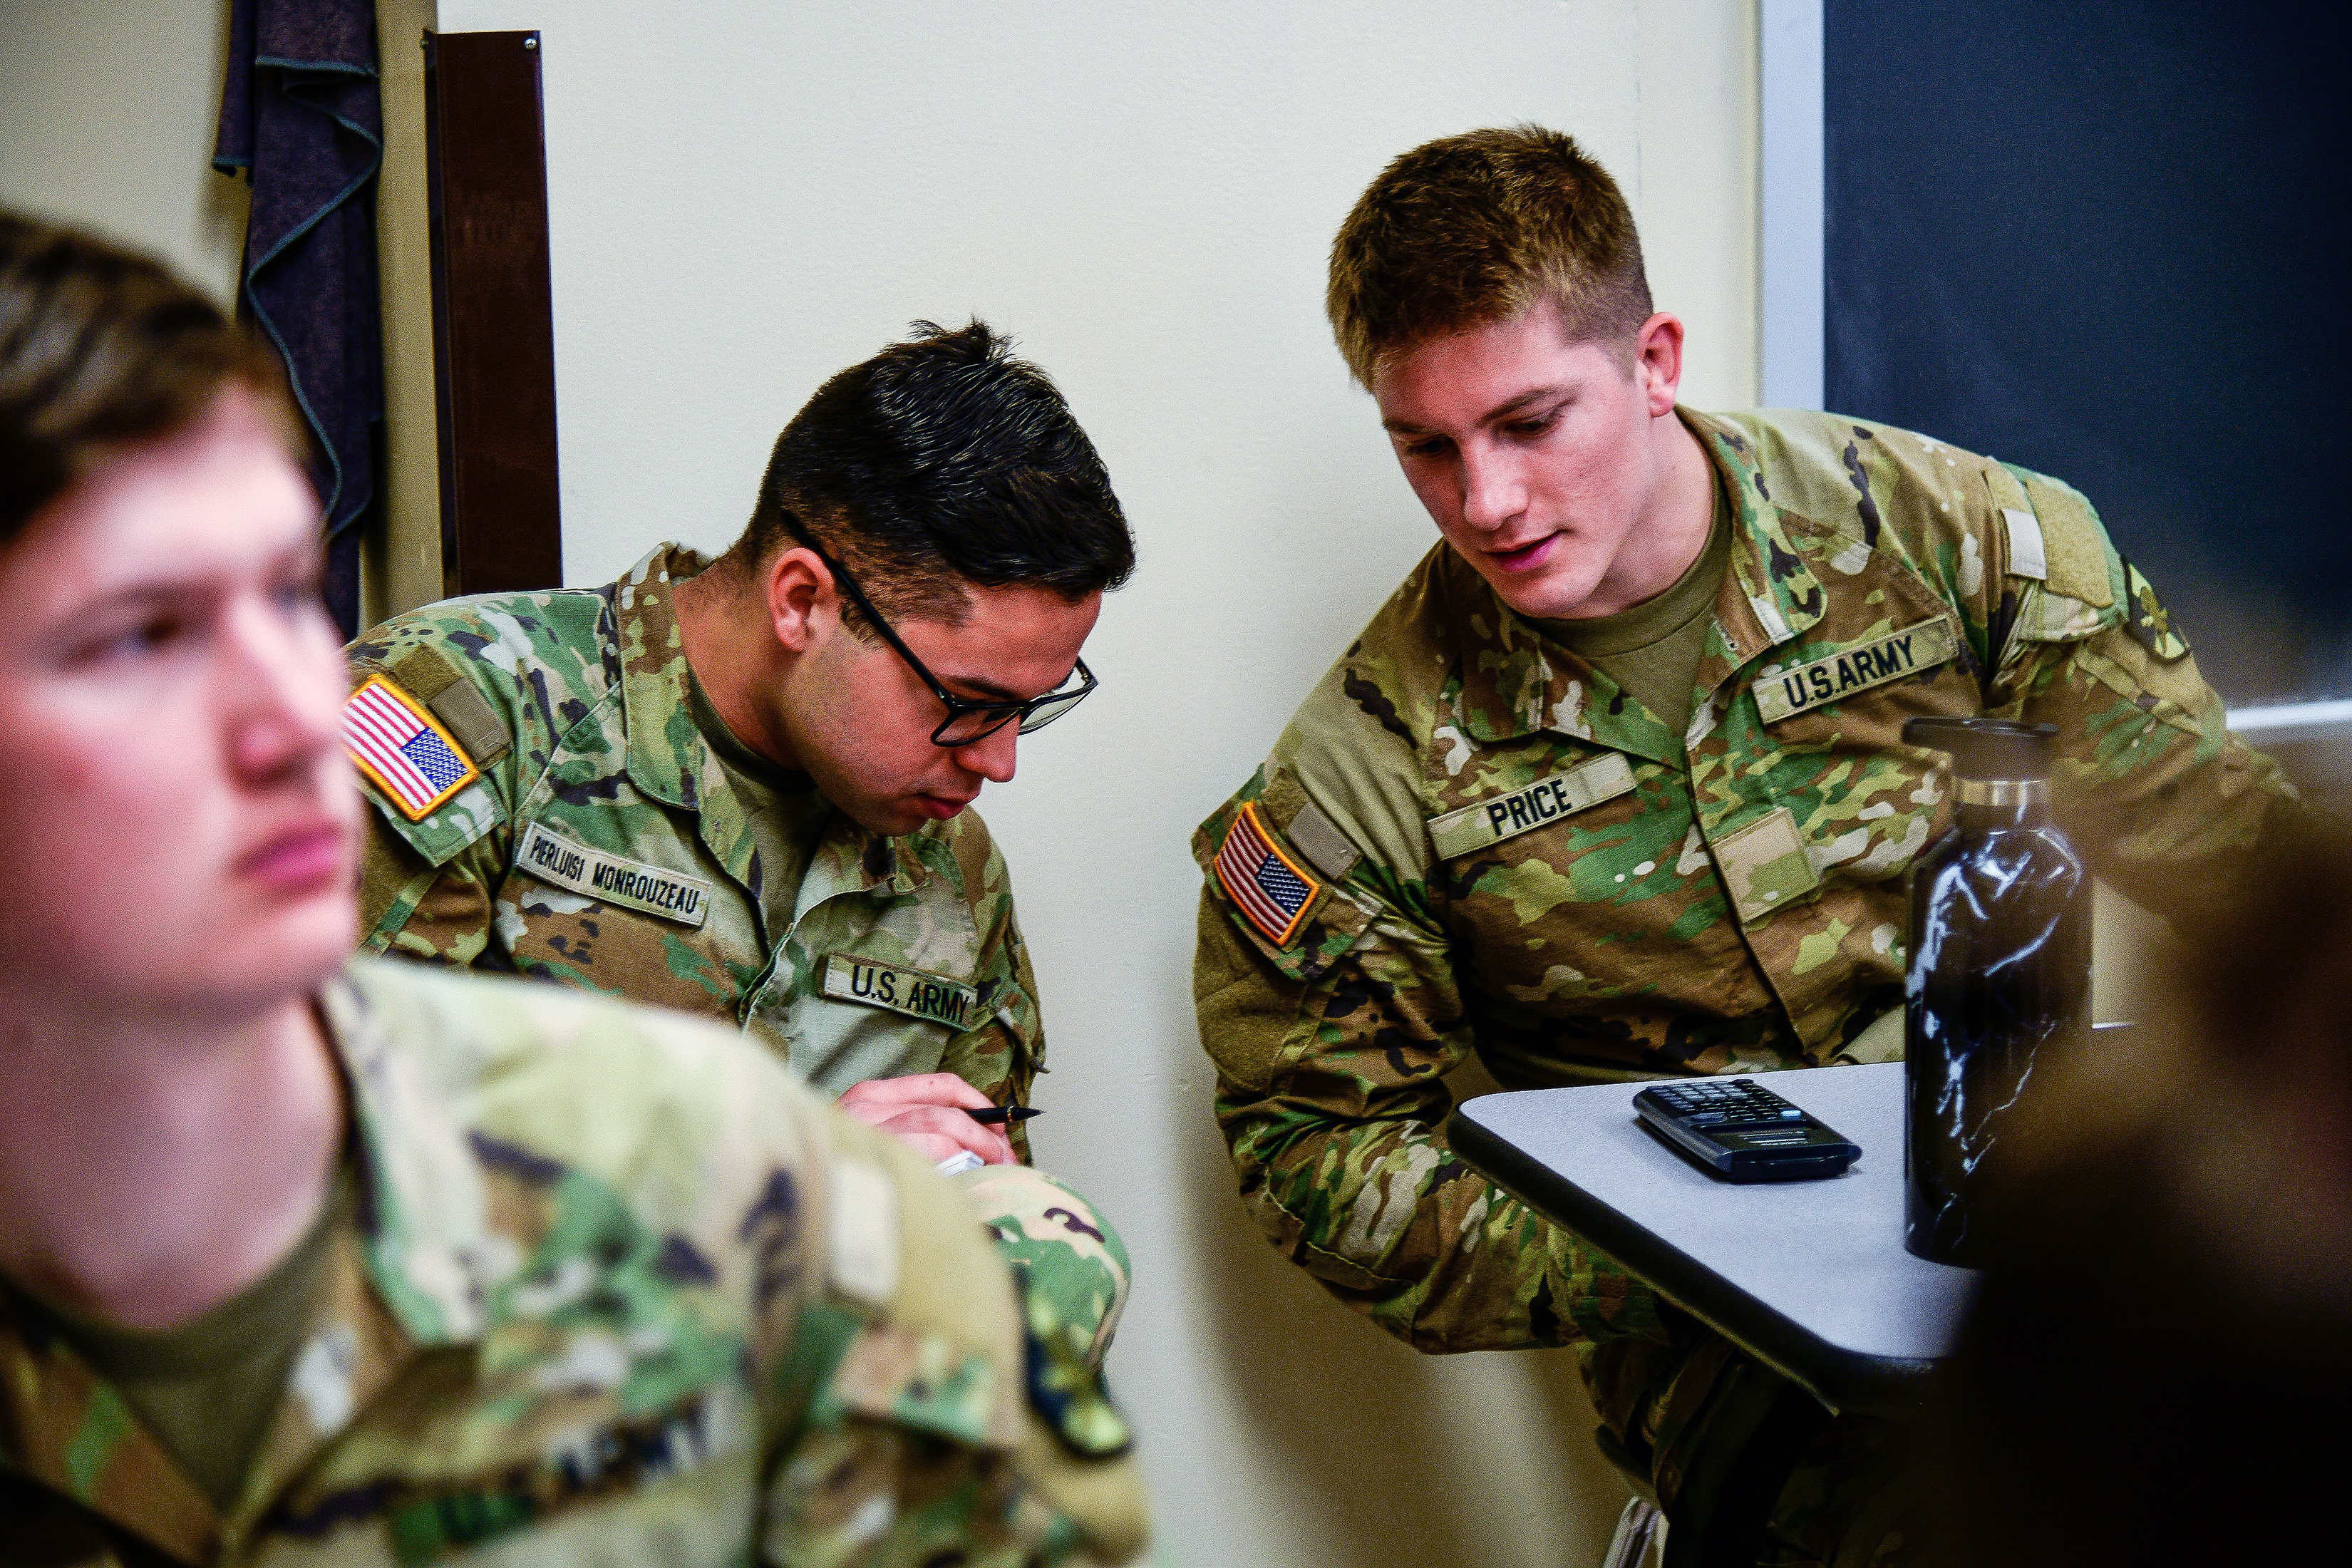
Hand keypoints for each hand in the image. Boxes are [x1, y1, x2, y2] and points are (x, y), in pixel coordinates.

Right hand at [835, 1073, 1016, 1165]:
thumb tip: (968, 1146)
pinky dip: (955, 1162)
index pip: (939, 1086)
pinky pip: (927, 1152)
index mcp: (870, 1096)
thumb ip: (907, 1131)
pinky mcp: (870, 1153)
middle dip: (985, 1131)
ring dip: (979, 1146)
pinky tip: (969, 1180)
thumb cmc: (833, 1171)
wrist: (789, 1183)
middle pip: (945, 1109)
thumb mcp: (866, 1138)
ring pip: (940, 1127)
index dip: (977, 1102)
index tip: (1000, 1123)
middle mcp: (868, 1106)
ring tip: (999, 1167)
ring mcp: (867, 1130)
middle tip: (1008, 1153)